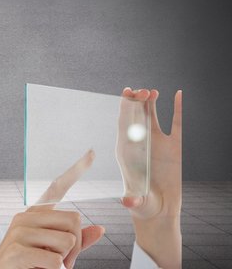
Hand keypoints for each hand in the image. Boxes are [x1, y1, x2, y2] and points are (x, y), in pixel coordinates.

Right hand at [0, 150, 104, 268]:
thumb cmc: (29, 266)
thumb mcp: (55, 253)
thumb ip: (76, 241)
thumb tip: (99, 229)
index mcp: (35, 213)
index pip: (58, 187)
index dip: (76, 171)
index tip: (91, 153)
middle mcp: (26, 216)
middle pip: (74, 221)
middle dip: (76, 247)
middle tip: (61, 261)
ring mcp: (19, 231)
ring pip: (67, 242)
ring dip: (65, 262)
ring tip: (46, 266)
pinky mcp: (17, 250)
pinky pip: (56, 260)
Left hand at [121, 88, 181, 267]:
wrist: (159, 209)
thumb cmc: (143, 205)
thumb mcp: (137, 203)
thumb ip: (133, 200)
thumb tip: (127, 201)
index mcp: (126, 150)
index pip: (123, 124)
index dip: (124, 107)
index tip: (126, 93)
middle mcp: (140, 143)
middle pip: (135, 116)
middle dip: (136, 102)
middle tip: (141, 91)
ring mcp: (156, 143)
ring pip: (151, 116)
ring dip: (150, 102)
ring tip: (152, 92)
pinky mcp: (173, 146)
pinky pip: (176, 123)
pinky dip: (177, 108)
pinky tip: (177, 94)